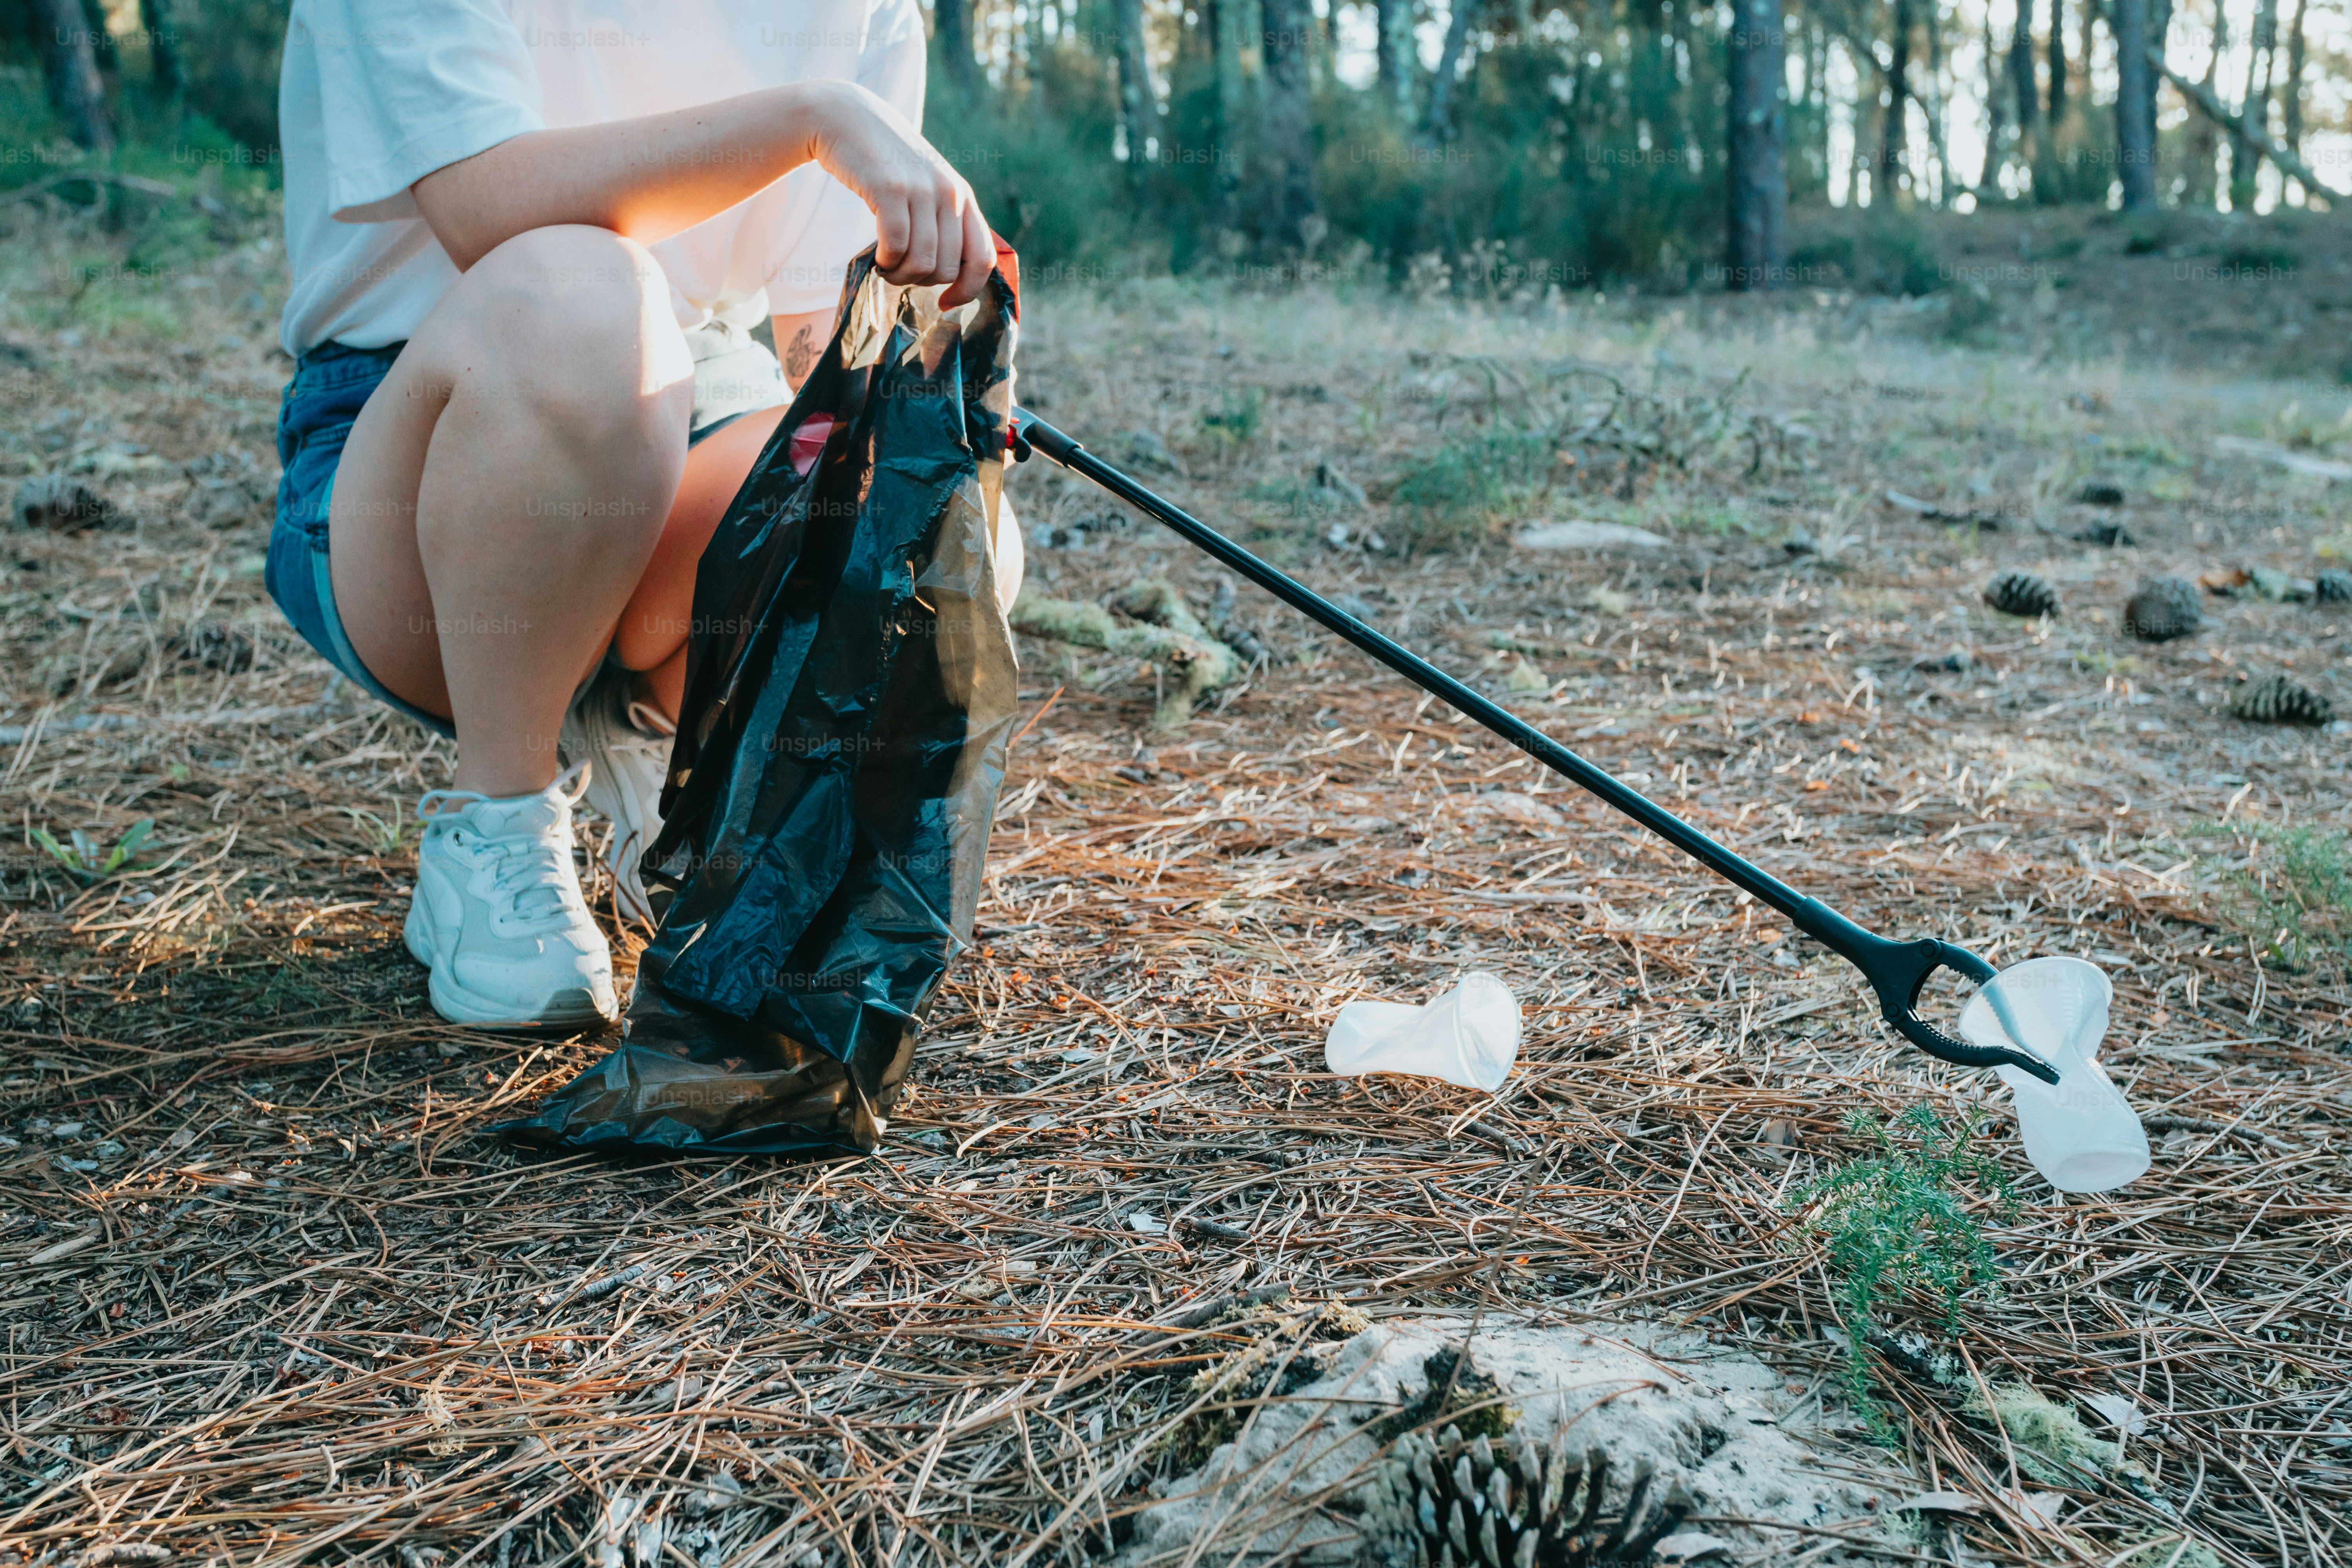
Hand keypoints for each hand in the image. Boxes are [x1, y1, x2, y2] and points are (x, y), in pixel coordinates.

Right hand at [797, 82, 995, 308]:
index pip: (983, 258)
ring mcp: (921, 190)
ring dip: (900, 275)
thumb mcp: (924, 187)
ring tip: (885, 265)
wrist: (845, 118)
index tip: (944, 303)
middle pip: (947, 269)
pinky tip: (876, 258)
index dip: (967, 290)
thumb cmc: (883, 163)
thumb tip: (948, 274)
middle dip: (920, 282)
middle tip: (898, 271)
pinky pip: (896, 246)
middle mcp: (949, 193)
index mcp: (962, 197)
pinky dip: (885, 262)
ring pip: (922, 262)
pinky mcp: (890, 188)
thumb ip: (940, 221)